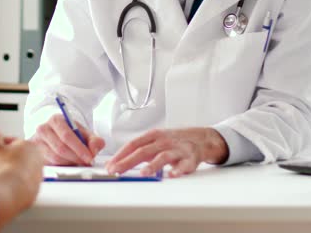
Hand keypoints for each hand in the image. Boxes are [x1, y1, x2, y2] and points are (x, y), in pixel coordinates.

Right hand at [0, 138, 44, 226]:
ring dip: (7, 173)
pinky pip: (19, 187)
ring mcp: (38, 179)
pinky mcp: (34, 193)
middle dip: (3, 160)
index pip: (12, 142)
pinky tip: (0, 187)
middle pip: (16, 158)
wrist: (10, 191)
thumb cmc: (3, 165)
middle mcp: (39, 162)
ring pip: (18, 173)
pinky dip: (10, 186)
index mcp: (32, 146)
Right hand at [31, 113, 104, 165]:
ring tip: (79, 162)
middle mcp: (43, 129)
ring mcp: (37, 142)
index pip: (67, 136)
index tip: (89, 157)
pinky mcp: (35, 154)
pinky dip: (62, 166)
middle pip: (60, 148)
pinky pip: (50, 163)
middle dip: (76, 157)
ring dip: (70, 163)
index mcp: (56, 120)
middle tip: (86, 163)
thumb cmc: (71, 133)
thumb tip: (93, 150)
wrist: (56, 133)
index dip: (79, 148)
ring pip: (55, 157)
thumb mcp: (85, 133)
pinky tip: (69, 163)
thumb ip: (95, 140)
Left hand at [105, 127, 228, 177]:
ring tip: (143, 173)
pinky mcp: (190, 158)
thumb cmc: (174, 141)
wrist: (200, 138)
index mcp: (153, 136)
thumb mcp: (155, 141)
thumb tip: (118, 162)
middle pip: (143, 151)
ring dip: (153, 165)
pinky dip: (178, 170)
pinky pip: (184, 165)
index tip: (110, 165)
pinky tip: (171, 175)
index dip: (120, 154)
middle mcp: (164, 141)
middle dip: (128, 162)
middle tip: (116, 171)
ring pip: (163, 156)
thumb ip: (139, 150)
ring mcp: (177, 149)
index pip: (133, 144)